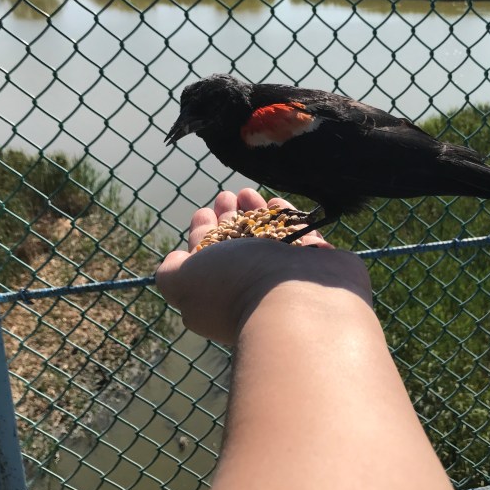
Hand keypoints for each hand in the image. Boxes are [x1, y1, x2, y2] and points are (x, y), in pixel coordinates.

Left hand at [155, 188, 370, 343]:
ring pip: (268, 240)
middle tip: (225, 195)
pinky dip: (286, 218)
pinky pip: (300, 235)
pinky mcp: (318, 265)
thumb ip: (172, 272)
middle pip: (237, 248)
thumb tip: (176, 262)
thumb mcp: (186, 280)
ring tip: (248, 191)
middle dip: (228, 219)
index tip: (202, 212)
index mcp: (222, 294)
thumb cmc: (237, 286)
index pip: (207, 262)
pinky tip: (277, 202)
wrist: (299, 298)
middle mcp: (254, 288)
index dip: (201, 235)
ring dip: (255, 213)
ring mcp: (288, 277)